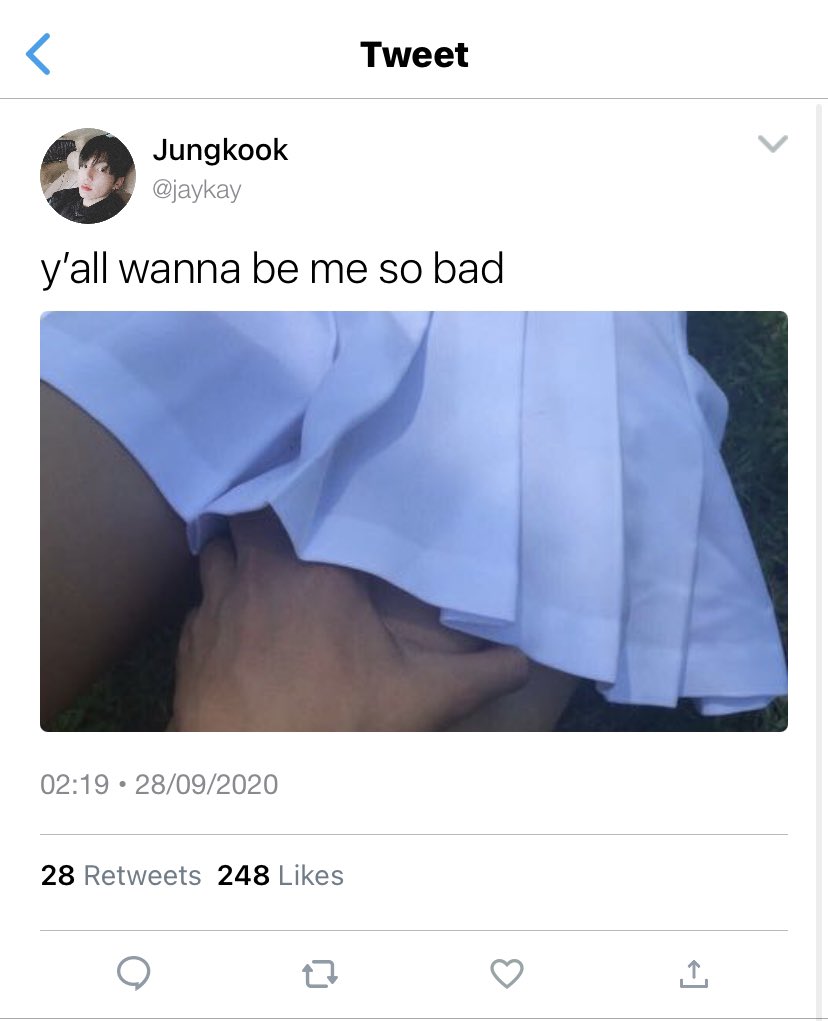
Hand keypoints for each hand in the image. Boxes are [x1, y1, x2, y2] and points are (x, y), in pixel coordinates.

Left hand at [170, 512, 528, 730]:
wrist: (249, 776)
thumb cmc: (332, 723)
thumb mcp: (416, 698)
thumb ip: (475, 676)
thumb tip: (523, 663)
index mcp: (311, 571)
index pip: (296, 498)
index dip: (302, 484)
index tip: (318, 483)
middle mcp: (256, 575)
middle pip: (246, 513)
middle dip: (264, 512)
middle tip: (291, 521)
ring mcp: (216, 605)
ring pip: (216, 551)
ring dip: (236, 551)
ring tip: (263, 561)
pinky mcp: (191, 640)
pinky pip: (202, 601)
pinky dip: (218, 600)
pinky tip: (238, 618)